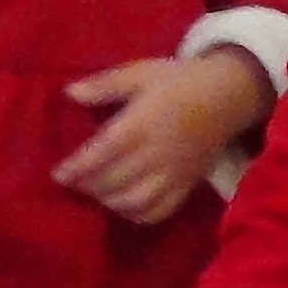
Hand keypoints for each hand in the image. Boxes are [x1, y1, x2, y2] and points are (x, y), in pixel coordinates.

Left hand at [53, 49, 272, 223]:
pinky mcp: (187, 186)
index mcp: (143, 123)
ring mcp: (174, 173)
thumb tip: (70, 93)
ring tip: (95, 193)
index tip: (58, 174)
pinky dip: (136, 215)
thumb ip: (105, 85)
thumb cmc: (180, 80)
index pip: (104, 152)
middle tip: (73, 182)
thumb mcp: (141, 72)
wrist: (229, 95)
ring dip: (109, 202)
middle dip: (88, 186)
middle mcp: (158, 153)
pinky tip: (123, 206)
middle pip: (115, 181)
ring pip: (135, 201)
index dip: (78, 167)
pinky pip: (160, 212)